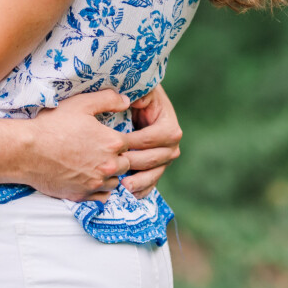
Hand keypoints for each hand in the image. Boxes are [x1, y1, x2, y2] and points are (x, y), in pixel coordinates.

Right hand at [21, 91, 132, 202]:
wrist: (27, 151)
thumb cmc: (53, 125)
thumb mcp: (81, 104)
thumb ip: (108, 100)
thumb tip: (127, 101)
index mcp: (112, 142)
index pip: (131, 143)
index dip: (120, 139)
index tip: (109, 137)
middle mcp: (109, 165)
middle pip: (127, 164)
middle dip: (118, 157)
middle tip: (102, 150)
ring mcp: (96, 183)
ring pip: (116, 181)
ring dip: (110, 174)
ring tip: (96, 164)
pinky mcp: (83, 196)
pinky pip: (103, 197)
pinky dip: (100, 189)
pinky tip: (90, 178)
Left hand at [120, 84, 182, 199]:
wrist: (141, 105)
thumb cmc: (137, 97)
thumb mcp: (139, 92)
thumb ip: (135, 95)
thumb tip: (131, 101)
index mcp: (169, 125)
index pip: (152, 138)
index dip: (134, 142)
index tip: (115, 144)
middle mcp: (172, 144)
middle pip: (154, 158)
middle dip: (135, 163)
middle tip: (114, 166)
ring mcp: (166, 158)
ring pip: (155, 173)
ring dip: (140, 181)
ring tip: (124, 186)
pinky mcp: (158, 168)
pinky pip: (152, 182)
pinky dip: (143, 189)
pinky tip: (131, 195)